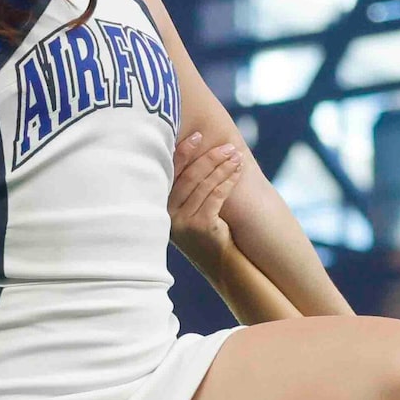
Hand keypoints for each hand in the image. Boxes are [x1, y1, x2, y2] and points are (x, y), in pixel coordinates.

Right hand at [168, 131, 243, 262]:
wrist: (219, 264)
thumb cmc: (207, 232)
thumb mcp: (189, 211)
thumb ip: (186, 188)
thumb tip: (196, 149)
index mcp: (161, 207)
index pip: (171, 173)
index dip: (184, 152)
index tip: (198, 136)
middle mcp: (168, 214)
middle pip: (190, 176)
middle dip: (210, 158)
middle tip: (228, 147)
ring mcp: (183, 221)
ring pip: (205, 184)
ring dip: (223, 166)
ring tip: (237, 156)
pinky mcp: (200, 225)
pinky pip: (216, 194)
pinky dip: (229, 180)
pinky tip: (238, 172)